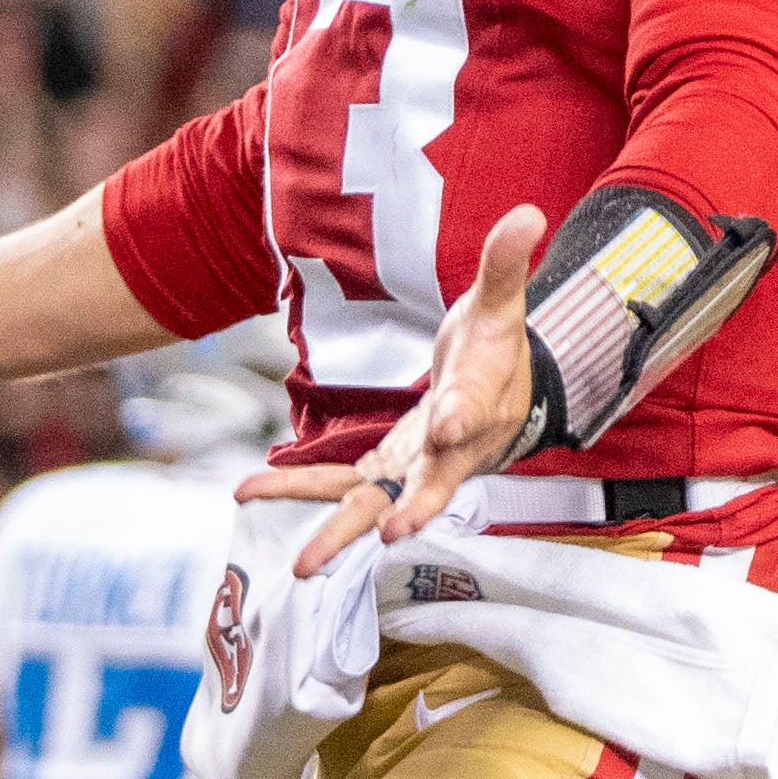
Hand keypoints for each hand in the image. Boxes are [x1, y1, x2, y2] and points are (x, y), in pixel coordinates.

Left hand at [292, 206, 545, 576]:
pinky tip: (250, 489)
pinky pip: (339, 484)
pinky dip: (297, 487)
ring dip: (340, 531)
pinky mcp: (385, 471)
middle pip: (431, 486)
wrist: (497, 398)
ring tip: (301, 565)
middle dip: (412, 509)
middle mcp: (453, 452)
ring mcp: (415, 469)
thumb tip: (527, 213)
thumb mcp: (499, 304)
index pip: (474, 412)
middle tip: (391, 532)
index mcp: (483, 403)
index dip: (462, 419)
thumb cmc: (496, 351)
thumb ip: (505, 265)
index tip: (447, 426)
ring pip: (377, 502)